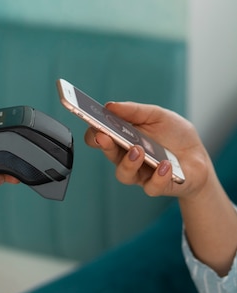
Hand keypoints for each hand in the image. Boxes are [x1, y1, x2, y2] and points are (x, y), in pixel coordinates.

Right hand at [84, 101, 210, 199]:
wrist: (200, 159)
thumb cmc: (176, 136)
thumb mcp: (158, 116)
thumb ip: (135, 111)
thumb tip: (111, 106)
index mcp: (124, 138)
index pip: (100, 137)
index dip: (93, 132)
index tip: (93, 123)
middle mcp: (127, 157)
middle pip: (108, 153)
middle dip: (104, 145)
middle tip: (104, 136)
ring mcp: (140, 173)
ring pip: (124, 174)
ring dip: (128, 162)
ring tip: (138, 150)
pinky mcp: (157, 186)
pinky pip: (151, 186)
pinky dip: (158, 176)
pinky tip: (166, 165)